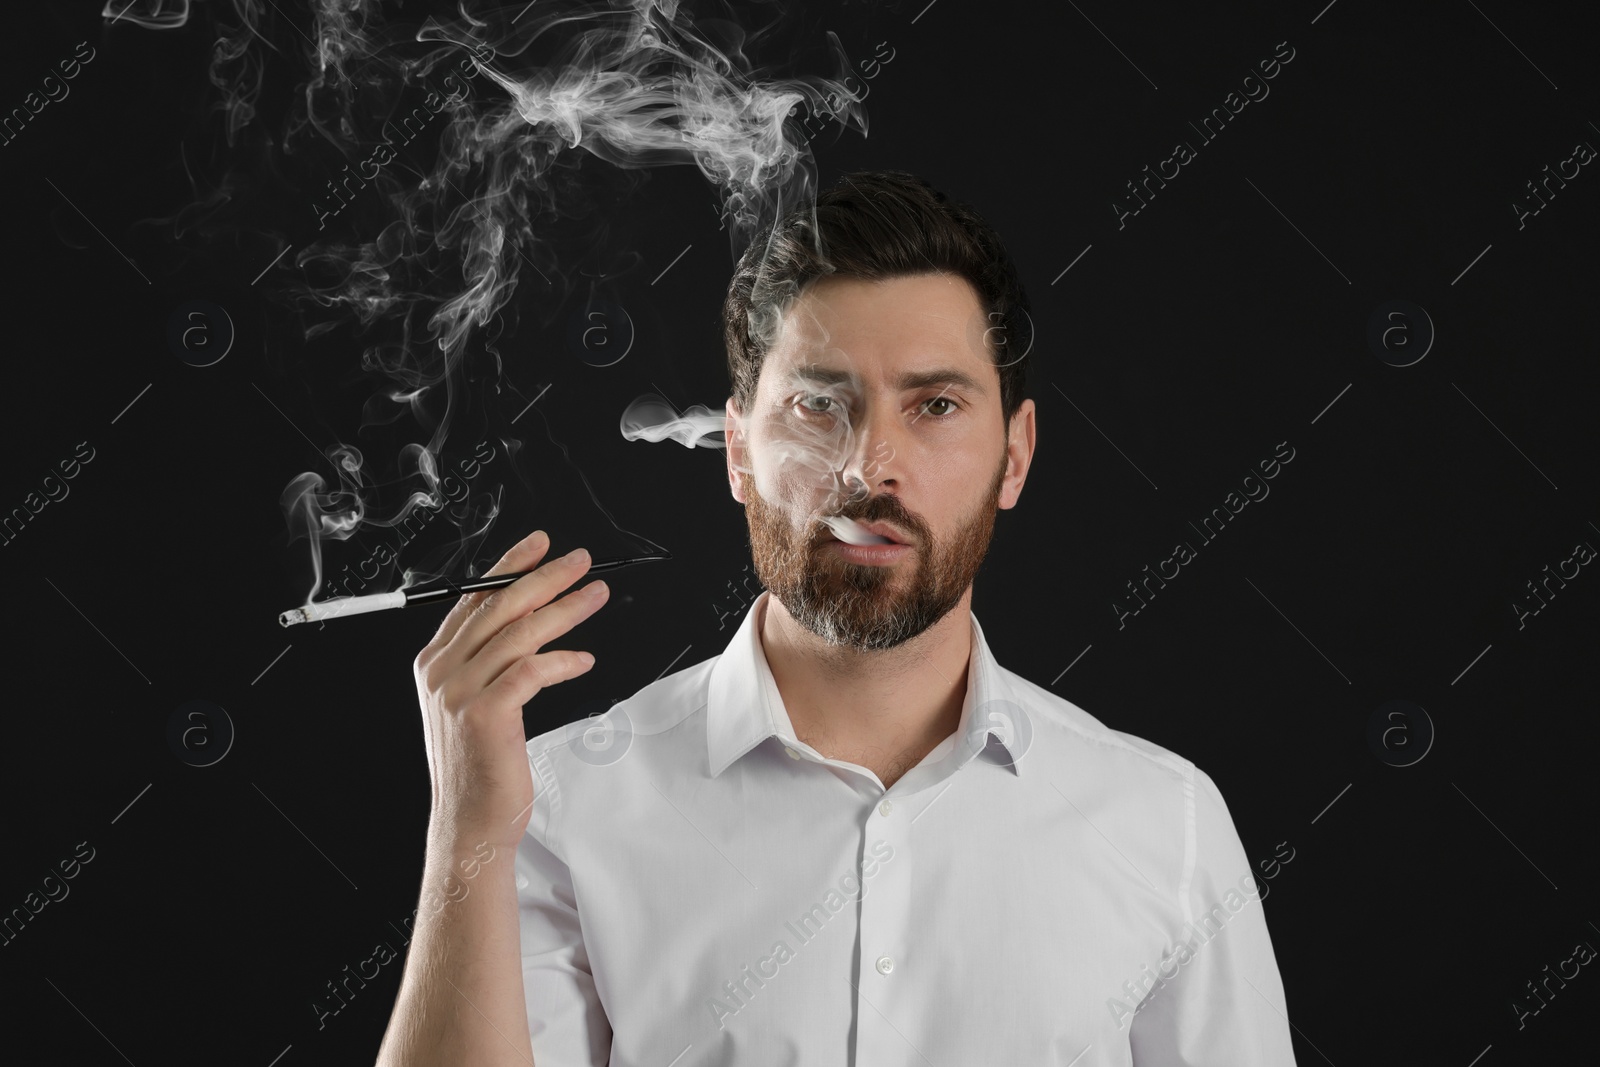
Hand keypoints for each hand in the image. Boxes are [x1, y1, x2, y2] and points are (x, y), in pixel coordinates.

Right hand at [411, 530, 609, 847]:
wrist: (470, 823)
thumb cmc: (480, 766)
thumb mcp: (475, 703)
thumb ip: (490, 661)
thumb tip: (530, 617)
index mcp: (434, 662)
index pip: (472, 599)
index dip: (508, 567)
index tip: (539, 545)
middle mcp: (441, 672)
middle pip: (499, 607)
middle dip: (544, 577)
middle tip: (581, 561)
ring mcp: (459, 692)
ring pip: (520, 633)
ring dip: (564, 610)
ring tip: (596, 596)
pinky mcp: (485, 714)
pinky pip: (531, 671)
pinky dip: (562, 661)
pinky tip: (584, 660)